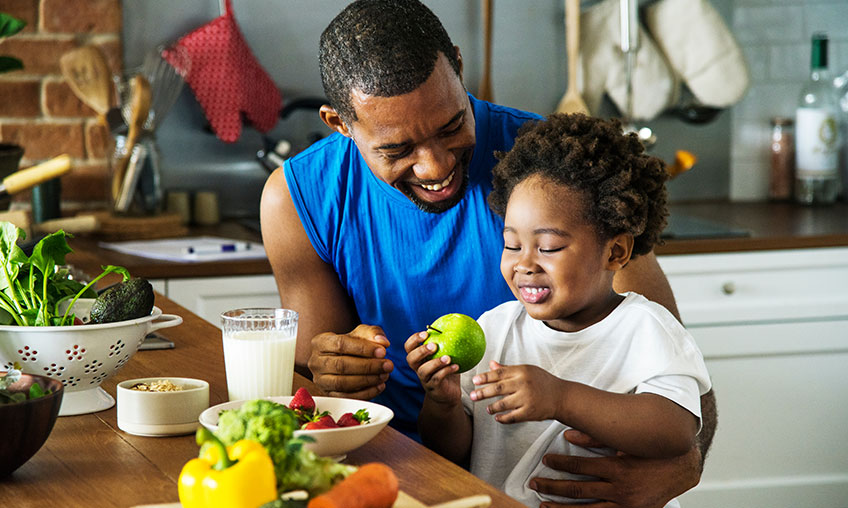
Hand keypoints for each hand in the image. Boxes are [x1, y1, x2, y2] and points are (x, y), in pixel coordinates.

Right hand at [307, 324, 393, 399]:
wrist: (340, 360)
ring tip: (385, 375)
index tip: (383, 351)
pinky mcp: (328, 395)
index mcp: (320, 342)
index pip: (341, 344)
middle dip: (368, 366)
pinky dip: (365, 393)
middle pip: (341, 365)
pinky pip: (346, 397)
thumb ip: (372, 333)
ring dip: (367, 380)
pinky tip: (380, 386)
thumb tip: (383, 342)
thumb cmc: (351, 345)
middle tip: (388, 365)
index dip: (363, 348)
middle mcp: (315, 362)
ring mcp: (320, 380)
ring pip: (342, 383)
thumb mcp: (361, 333)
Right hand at [404, 331, 460, 405]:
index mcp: (419, 358)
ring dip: (435, 363)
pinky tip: (456, 366)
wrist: (448, 393)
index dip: (414, 339)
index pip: (409, 347)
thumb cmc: (447, 370)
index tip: (426, 333)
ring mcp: (424, 379)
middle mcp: (418, 368)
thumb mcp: (446, 354)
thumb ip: (447, 343)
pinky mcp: (433, 388)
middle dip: (420, 351)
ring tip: (448, 358)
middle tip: (434, 345)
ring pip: (423, 371)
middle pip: (411, 359)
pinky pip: (437, 379)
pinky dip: (446, 372)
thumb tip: (457, 322)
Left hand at [469, 361, 563, 422]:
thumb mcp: (527, 371)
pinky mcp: (530, 412)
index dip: (485, 377)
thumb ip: (508, 369)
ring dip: (492, 407)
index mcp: (522, 371)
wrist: (562, 397)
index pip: (499, 373)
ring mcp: (527, 398)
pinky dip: (503, 418)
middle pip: (498, 388)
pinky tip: (497, 418)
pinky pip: (512, 417)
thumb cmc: (542, 382)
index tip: (474, 380)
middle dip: (483, 392)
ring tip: (488, 409)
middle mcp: (523, 384)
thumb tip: (491, 364)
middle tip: (472, 396)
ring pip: (503, 404)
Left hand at [529, 429, 701, 507]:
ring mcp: (625, 505)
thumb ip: (596, 438)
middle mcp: (620, 489)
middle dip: (553, 488)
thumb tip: (568, 435)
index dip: (560, 464)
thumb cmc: (651, 451)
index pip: (581, 467)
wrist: (682, 469)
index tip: (545, 461)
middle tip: (534, 484)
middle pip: (578, 491)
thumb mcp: (625, 441)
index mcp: (618, 468)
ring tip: (543, 506)